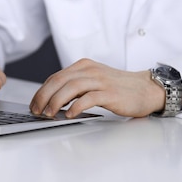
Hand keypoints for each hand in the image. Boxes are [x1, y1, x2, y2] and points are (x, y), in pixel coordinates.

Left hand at [30, 58, 165, 117]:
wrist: (146, 89)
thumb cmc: (119, 88)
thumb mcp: (94, 81)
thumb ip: (76, 86)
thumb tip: (53, 100)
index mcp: (84, 66)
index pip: (56, 77)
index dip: (41, 91)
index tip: (34, 104)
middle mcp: (90, 70)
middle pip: (59, 81)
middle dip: (43, 96)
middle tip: (37, 111)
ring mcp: (101, 81)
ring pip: (71, 87)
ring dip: (56, 102)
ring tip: (49, 114)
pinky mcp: (110, 93)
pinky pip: (88, 98)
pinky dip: (76, 106)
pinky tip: (69, 114)